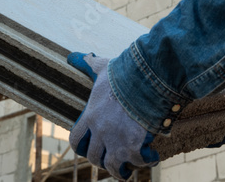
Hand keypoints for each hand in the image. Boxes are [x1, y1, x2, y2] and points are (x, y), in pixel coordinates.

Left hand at [68, 52, 158, 179]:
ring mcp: (116, 141)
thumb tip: (72, 55)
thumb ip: (87, 64)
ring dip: (123, 168)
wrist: (148, 77)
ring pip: (114, 167)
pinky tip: (152, 155)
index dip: (82, 147)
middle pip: (94, 157)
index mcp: (90, 116)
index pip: (76, 140)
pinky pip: (138, 162)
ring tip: (132, 165)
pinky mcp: (134, 146)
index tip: (90, 148)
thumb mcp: (102, 68)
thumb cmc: (125, 72)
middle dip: (103, 159)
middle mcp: (100, 132)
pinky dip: (147, 160)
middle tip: (114, 157)